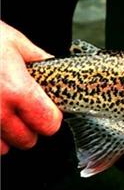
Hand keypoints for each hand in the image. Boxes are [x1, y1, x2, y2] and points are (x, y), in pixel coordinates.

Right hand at [0, 21, 61, 154]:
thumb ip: (37, 59)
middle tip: (22, 110)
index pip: (49, 123)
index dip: (51, 116)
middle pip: (27, 140)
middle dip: (29, 127)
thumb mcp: (13, 41)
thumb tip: (52, 66)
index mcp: (16, 90)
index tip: (47, 110)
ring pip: (3, 148)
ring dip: (5, 134)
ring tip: (0, 111)